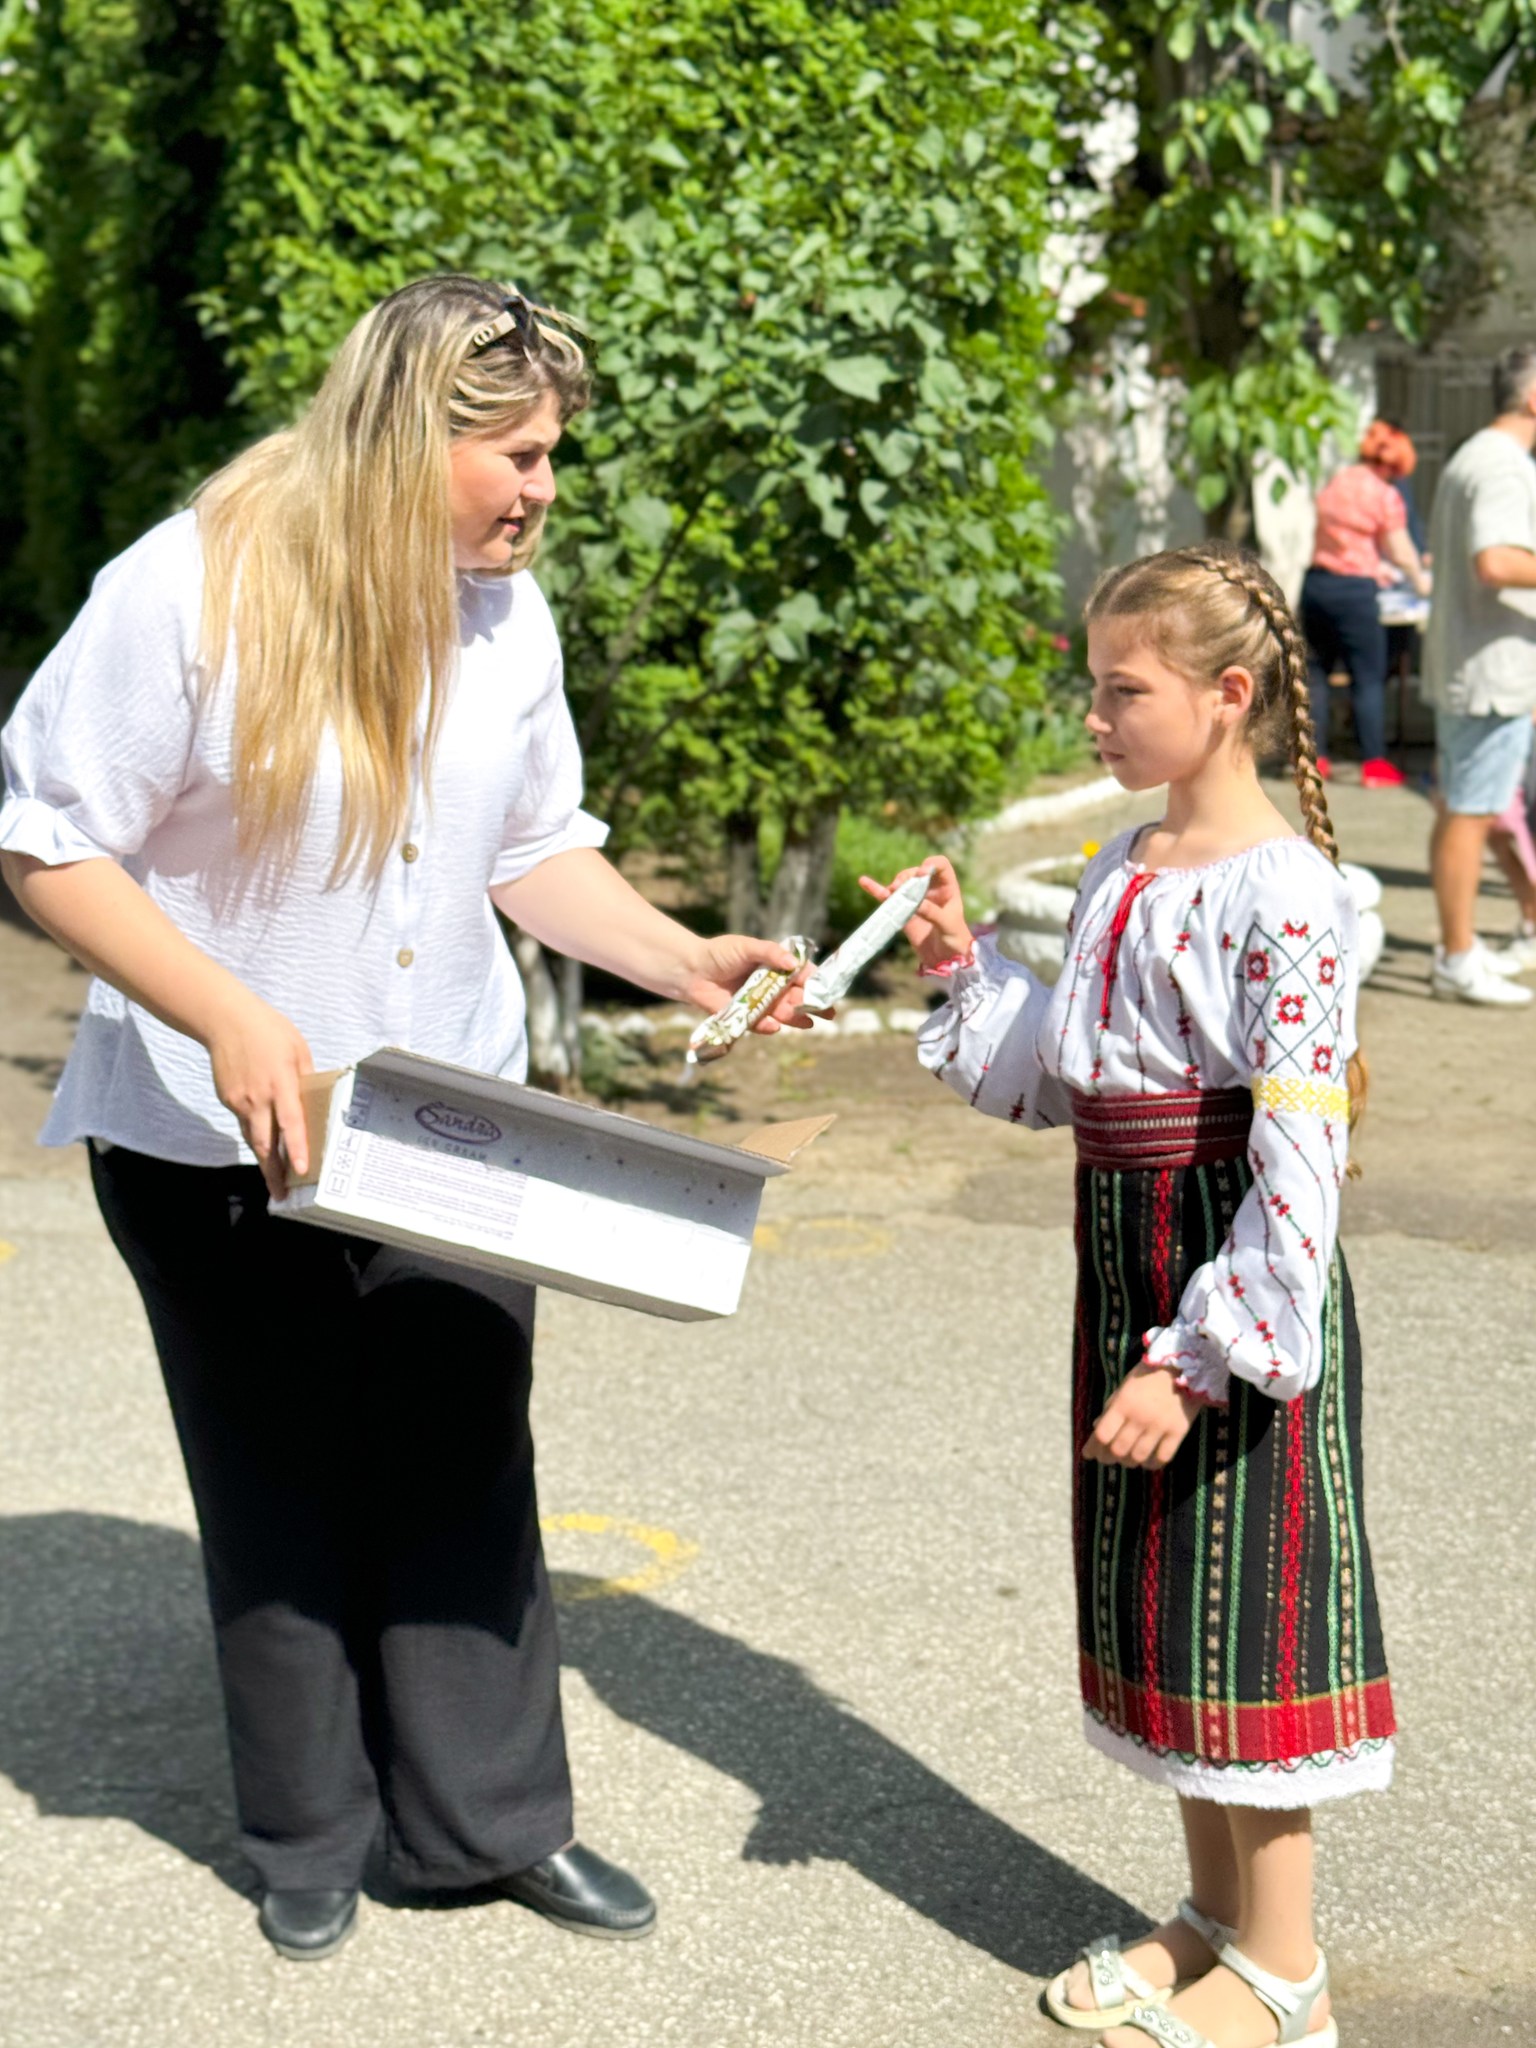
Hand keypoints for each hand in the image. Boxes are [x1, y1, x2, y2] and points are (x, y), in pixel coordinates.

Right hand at [204, 991, 315, 1201]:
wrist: (224, 1020)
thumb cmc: (268, 1030)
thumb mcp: (298, 1049)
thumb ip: (306, 1078)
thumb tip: (313, 1101)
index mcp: (280, 1083)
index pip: (291, 1122)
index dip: (296, 1149)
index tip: (302, 1170)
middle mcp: (258, 1098)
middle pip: (266, 1143)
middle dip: (274, 1172)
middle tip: (282, 1194)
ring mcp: (239, 1101)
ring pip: (253, 1139)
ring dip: (264, 1162)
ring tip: (275, 1182)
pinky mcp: (228, 1100)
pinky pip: (245, 1124)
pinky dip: (255, 1137)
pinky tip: (265, 1147)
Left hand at [684, 934, 816, 1034]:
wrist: (691, 970)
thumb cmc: (720, 954)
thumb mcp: (747, 947)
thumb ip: (770, 952)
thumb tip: (793, 963)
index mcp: (776, 967)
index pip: (802, 975)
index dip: (816, 982)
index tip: (827, 989)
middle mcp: (772, 986)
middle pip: (798, 997)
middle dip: (813, 1005)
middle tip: (827, 1013)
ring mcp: (760, 1003)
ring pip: (783, 1013)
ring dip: (795, 1018)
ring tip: (807, 1022)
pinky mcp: (745, 1016)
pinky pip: (761, 1024)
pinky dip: (768, 1026)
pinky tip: (775, 1026)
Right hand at [858, 855, 972, 970]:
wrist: (945, 958)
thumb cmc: (954, 939)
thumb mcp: (947, 925)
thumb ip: (933, 912)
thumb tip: (916, 903)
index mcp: (947, 888)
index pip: (940, 865)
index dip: (931, 864)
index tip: (922, 873)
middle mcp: (931, 890)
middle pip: (916, 872)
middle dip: (908, 876)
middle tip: (900, 887)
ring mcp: (916, 899)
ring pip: (902, 883)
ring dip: (895, 885)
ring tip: (892, 892)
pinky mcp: (903, 911)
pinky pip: (889, 898)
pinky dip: (876, 890)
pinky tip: (864, 881)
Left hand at [1082, 1364, 1198, 1468]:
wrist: (1183, 1366)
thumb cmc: (1148, 1376)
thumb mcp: (1124, 1387)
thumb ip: (1111, 1408)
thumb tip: (1096, 1429)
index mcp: (1123, 1403)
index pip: (1103, 1434)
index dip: (1093, 1447)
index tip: (1090, 1453)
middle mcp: (1140, 1417)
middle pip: (1119, 1450)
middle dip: (1109, 1458)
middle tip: (1109, 1458)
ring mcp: (1160, 1425)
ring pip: (1139, 1457)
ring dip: (1130, 1462)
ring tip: (1129, 1458)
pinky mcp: (1178, 1431)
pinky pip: (1162, 1457)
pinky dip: (1152, 1463)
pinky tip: (1148, 1460)